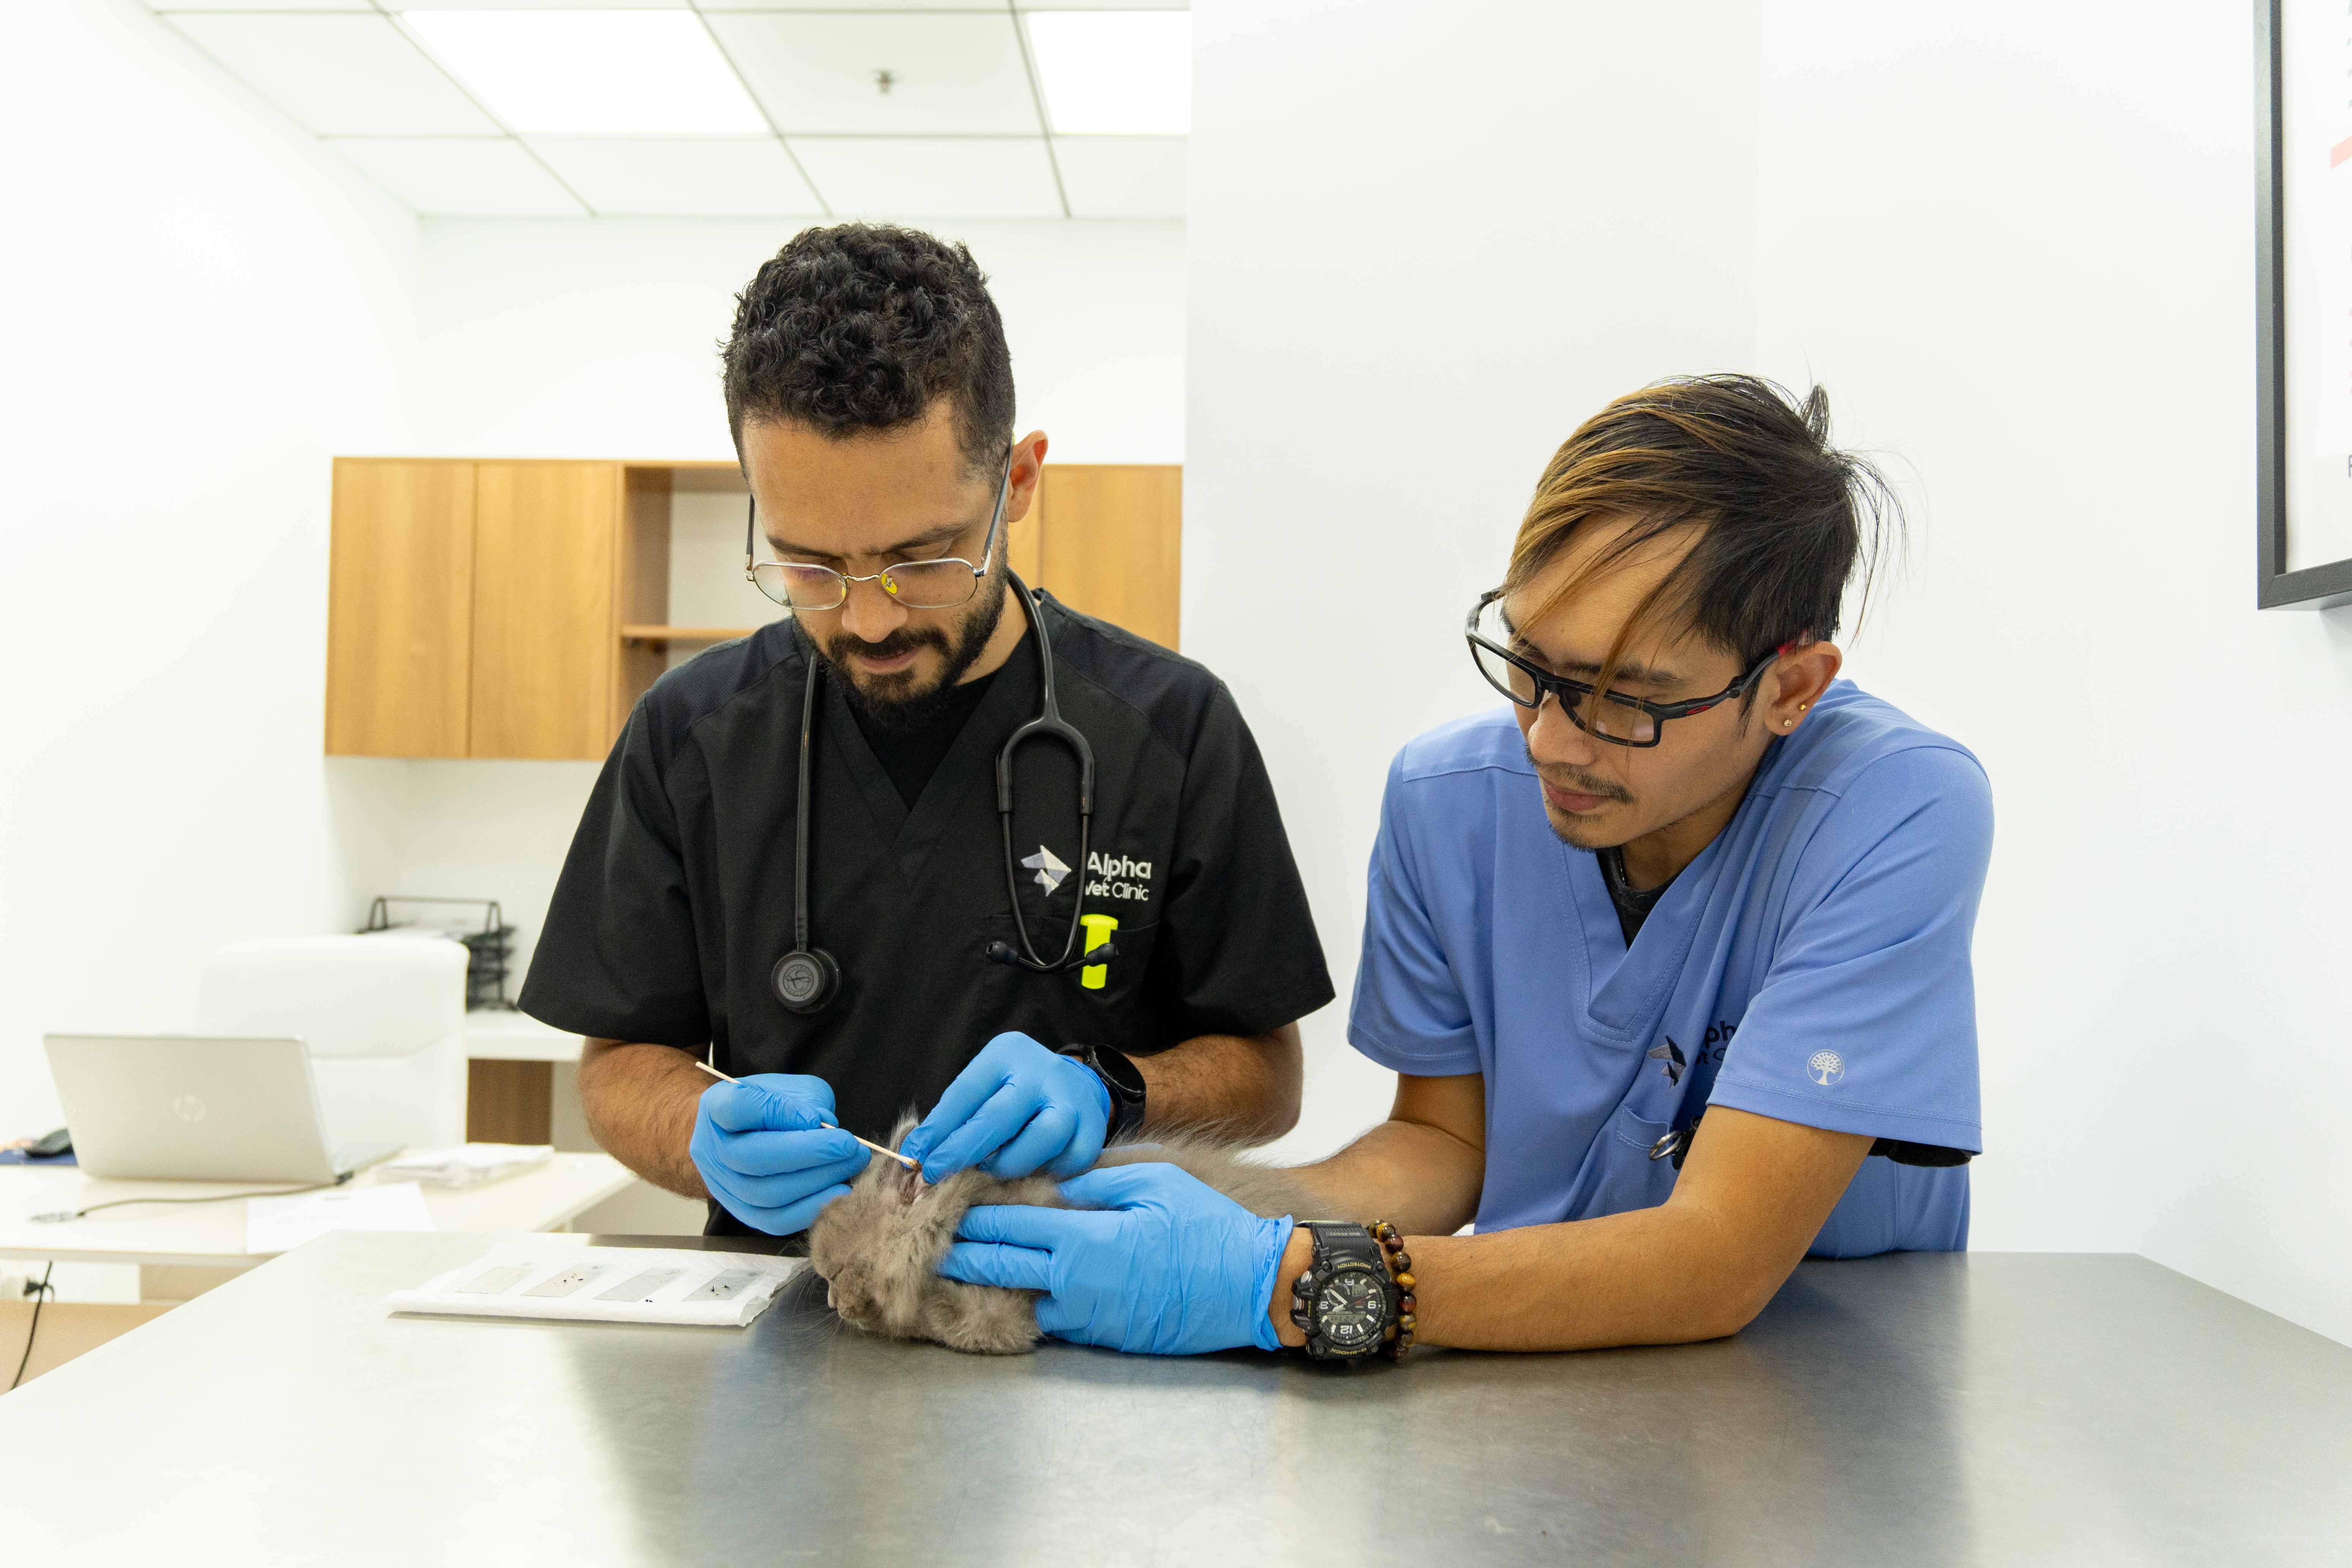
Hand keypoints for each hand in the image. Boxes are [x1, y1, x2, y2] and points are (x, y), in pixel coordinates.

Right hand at [688, 1073, 867, 1235]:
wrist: (746, 1135)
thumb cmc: (773, 1105)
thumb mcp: (790, 1088)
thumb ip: (805, 1101)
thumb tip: (824, 1127)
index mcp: (717, 1106)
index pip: (737, 1108)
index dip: (776, 1112)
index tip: (815, 1117)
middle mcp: (713, 1149)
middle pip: (753, 1157)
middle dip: (809, 1152)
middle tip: (849, 1145)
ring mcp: (724, 1186)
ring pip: (767, 1193)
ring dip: (818, 1180)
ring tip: (852, 1164)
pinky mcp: (743, 1214)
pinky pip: (776, 1221)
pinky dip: (811, 1208)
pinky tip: (840, 1190)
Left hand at [901, 1032, 1111, 1182]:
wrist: (1074, 1085)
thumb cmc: (1014, 1092)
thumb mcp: (984, 1088)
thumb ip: (954, 1117)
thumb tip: (916, 1155)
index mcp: (1007, 1054)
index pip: (965, 1093)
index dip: (938, 1129)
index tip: (915, 1156)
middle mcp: (1042, 1072)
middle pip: (997, 1118)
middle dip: (961, 1152)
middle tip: (934, 1176)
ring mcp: (1073, 1099)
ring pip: (1037, 1142)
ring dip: (1006, 1165)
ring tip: (988, 1171)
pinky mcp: (1094, 1128)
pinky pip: (1067, 1162)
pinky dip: (1045, 1172)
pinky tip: (1030, 1170)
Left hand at [939, 1163, 1292, 1355]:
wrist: (1249, 1287)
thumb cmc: (1205, 1228)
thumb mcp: (1154, 1183)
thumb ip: (1097, 1182)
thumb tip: (1057, 1181)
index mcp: (1083, 1236)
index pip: (1008, 1224)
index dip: (972, 1214)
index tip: (943, 1203)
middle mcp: (1074, 1281)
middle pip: (997, 1266)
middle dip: (958, 1253)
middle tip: (924, 1244)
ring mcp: (1086, 1315)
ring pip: (1018, 1299)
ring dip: (985, 1285)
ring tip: (951, 1272)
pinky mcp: (1102, 1337)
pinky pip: (1052, 1320)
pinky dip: (1027, 1304)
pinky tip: (1010, 1294)